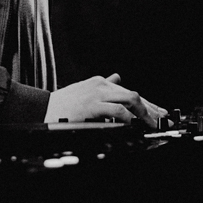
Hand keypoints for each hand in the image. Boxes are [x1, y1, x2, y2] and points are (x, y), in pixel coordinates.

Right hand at [45, 73, 167, 128]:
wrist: (43, 108)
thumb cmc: (63, 104)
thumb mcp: (85, 89)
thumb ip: (103, 85)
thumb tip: (117, 77)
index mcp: (100, 83)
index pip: (129, 92)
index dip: (147, 103)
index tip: (159, 112)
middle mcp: (101, 85)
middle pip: (133, 95)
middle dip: (150, 109)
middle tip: (159, 120)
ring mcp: (97, 94)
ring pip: (130, 99)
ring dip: (143, 114)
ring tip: (149, 125)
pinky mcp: (92, 105)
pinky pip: (116, 110)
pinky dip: (128, 118)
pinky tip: (132, 124)